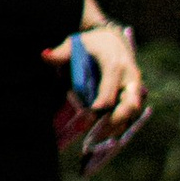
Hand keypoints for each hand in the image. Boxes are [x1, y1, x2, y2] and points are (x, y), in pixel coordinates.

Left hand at [47, 17, 146, 141]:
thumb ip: (61, 53)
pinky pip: (130, 116)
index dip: (102, 101)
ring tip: (97, 138)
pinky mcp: (135, 98)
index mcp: (114, 63)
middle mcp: (129, 77)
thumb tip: (44, 55)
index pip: (110, 86)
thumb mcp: (75, 43)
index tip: (92, 112)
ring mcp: (134, 89)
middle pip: (130, 103)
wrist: (114, 42)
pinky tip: (104, 135)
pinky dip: (118, 126)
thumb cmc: (92, 44)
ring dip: (116, 127)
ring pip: (131, 114)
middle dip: (115, 119)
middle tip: (97, 132)